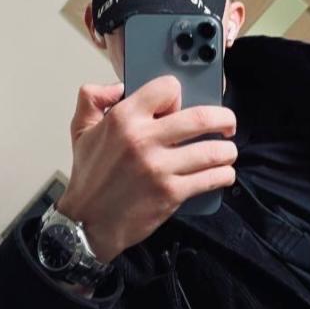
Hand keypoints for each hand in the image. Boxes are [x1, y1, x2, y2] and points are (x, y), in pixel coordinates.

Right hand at [57, 75, 236, 262]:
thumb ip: (93, 98)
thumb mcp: (81, 129)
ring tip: (227, 151)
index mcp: (124, 119)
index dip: (178, 93)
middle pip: (202, 118)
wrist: (87, 221)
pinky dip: (224, 174)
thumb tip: (118, 86)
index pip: (167, 88)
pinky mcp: (171, 193)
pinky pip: (211, 178)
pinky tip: (224, 173)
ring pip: (213, 151)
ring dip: (228, 150)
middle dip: (224, 118)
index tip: (182, 104)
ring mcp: (159, 168)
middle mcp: (143, 140)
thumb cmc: (89, 177)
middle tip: (228, 123)